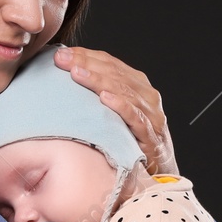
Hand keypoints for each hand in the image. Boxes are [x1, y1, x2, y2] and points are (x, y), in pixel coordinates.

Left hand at [52, 46, 177, 175]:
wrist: (159, 167)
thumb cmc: (132, 138)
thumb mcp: (115, 111)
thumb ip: (99, 93)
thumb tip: (67, 76)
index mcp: (137, 84)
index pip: (110, 63)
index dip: (86, 56)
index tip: (61, 54)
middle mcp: (146, 95)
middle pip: (114, 74)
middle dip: (86, 64)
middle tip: (62, 59)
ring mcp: (151, 115)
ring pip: (123, 91)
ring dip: (98, 80)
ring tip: (77, 73)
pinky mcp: (151, 136)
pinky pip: (136, 118)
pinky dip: (121, 106)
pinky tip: (105, 98)